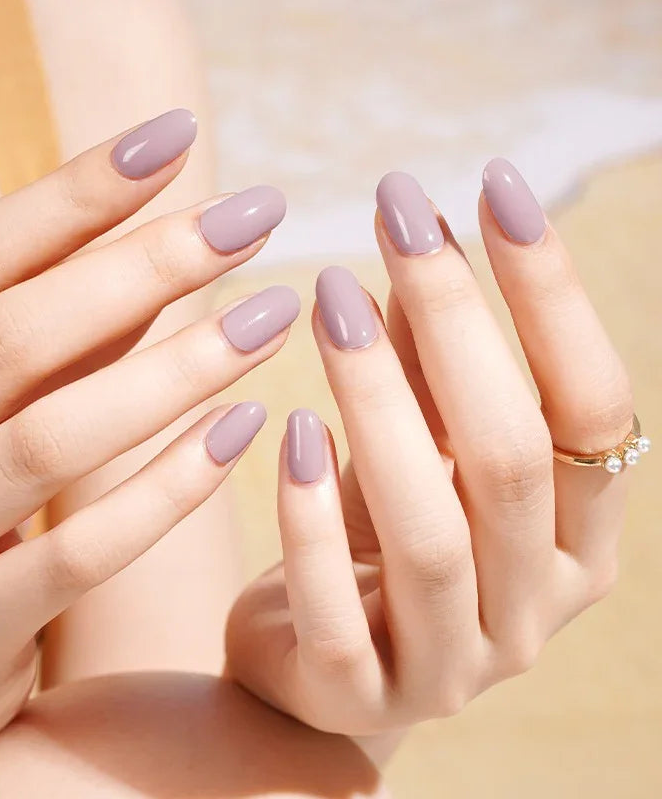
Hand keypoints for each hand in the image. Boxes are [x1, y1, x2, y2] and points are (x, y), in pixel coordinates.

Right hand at [0, 109, 296, 796]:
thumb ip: (41, 351)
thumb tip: (145, 255)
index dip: (66, 193)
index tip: (171, 137)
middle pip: (10, 337)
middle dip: (141, 266)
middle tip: (252, 217)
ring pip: (47, 440)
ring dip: (174, 371)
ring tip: (272, 317)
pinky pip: (77, 553)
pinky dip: (166, 488)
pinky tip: (242, 430)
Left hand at [226, 161, 636, 750]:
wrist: (314, 670)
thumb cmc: (376, 540)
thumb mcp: (416, 450)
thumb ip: (430, 368)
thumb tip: (428, 241)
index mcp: (578, 540)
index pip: (592, 406)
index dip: (551, 294)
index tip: (493, 185)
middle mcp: (535, 608)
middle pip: (509, 458)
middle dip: (456, 323)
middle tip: (395, 217)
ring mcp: (453, 666)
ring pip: (430, 532)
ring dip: (380, 402)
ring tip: (331, 298)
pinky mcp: (358, 696)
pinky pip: (335, 607)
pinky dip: (310, 515)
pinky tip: (289, 427)